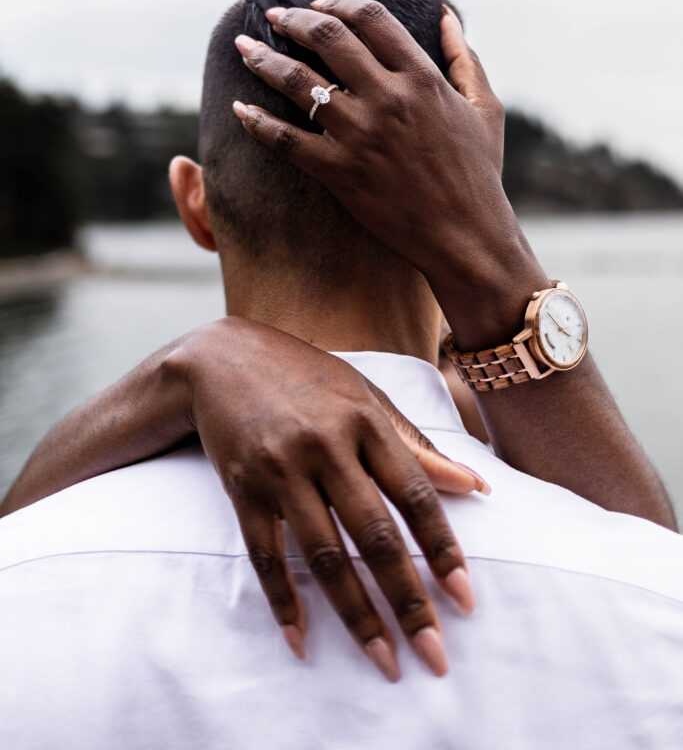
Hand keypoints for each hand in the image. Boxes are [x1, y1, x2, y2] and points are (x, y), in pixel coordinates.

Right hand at [177, 317, 487, 680]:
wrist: (220, 358)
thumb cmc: (305, 377)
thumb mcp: (365, 396)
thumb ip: (416, 444)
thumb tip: (475, 485)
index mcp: (364, 421)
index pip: (414, 495)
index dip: (442, 550)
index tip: (465, 600)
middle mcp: (325, 446)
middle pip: (374, 536)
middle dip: (408, 600)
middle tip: (434, 656)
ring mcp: (280, 469)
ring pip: (324, 556)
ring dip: (357, 616)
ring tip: (384, 661)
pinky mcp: (241, 489)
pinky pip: (265, 555)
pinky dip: (283, 601)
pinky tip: (302, 642)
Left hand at [233, 0, 505, 284]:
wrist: (467, 237)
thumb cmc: (479, 175)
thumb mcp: (486, 109)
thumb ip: (465, 59)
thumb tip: (444, 15)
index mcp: (423, 79)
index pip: (371, 19)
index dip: (337, 4)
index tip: (318, 6)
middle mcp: (389, 100)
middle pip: (328, 39)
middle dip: (293, 21)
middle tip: (274, 17)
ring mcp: (361, 136)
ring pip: (298, 83)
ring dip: (265, 60)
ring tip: (245, 49)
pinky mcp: (340, 173)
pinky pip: (285, 140)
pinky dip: (257, 122)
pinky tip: (239, 110)